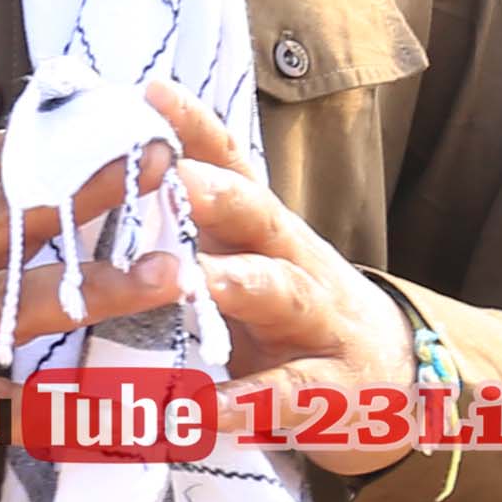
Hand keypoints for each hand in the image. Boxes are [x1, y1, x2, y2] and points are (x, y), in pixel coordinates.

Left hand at [136, 78, 419, 470]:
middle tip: (170, 176)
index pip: (230, 167)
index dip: (195, 128)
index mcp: (260, 230)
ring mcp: (320, 323)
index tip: (151, 90)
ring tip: (194, 282)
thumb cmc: (289, 313)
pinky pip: (289, 393)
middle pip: (259, 217)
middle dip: (217, 195)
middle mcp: (293, 262)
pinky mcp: (334, 389)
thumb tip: (99, 177)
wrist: (402, 379)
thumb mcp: (245, 259)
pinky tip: (204, 411)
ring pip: (281, 292)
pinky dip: (247, 404)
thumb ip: (186, 226)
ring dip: (237, 284)